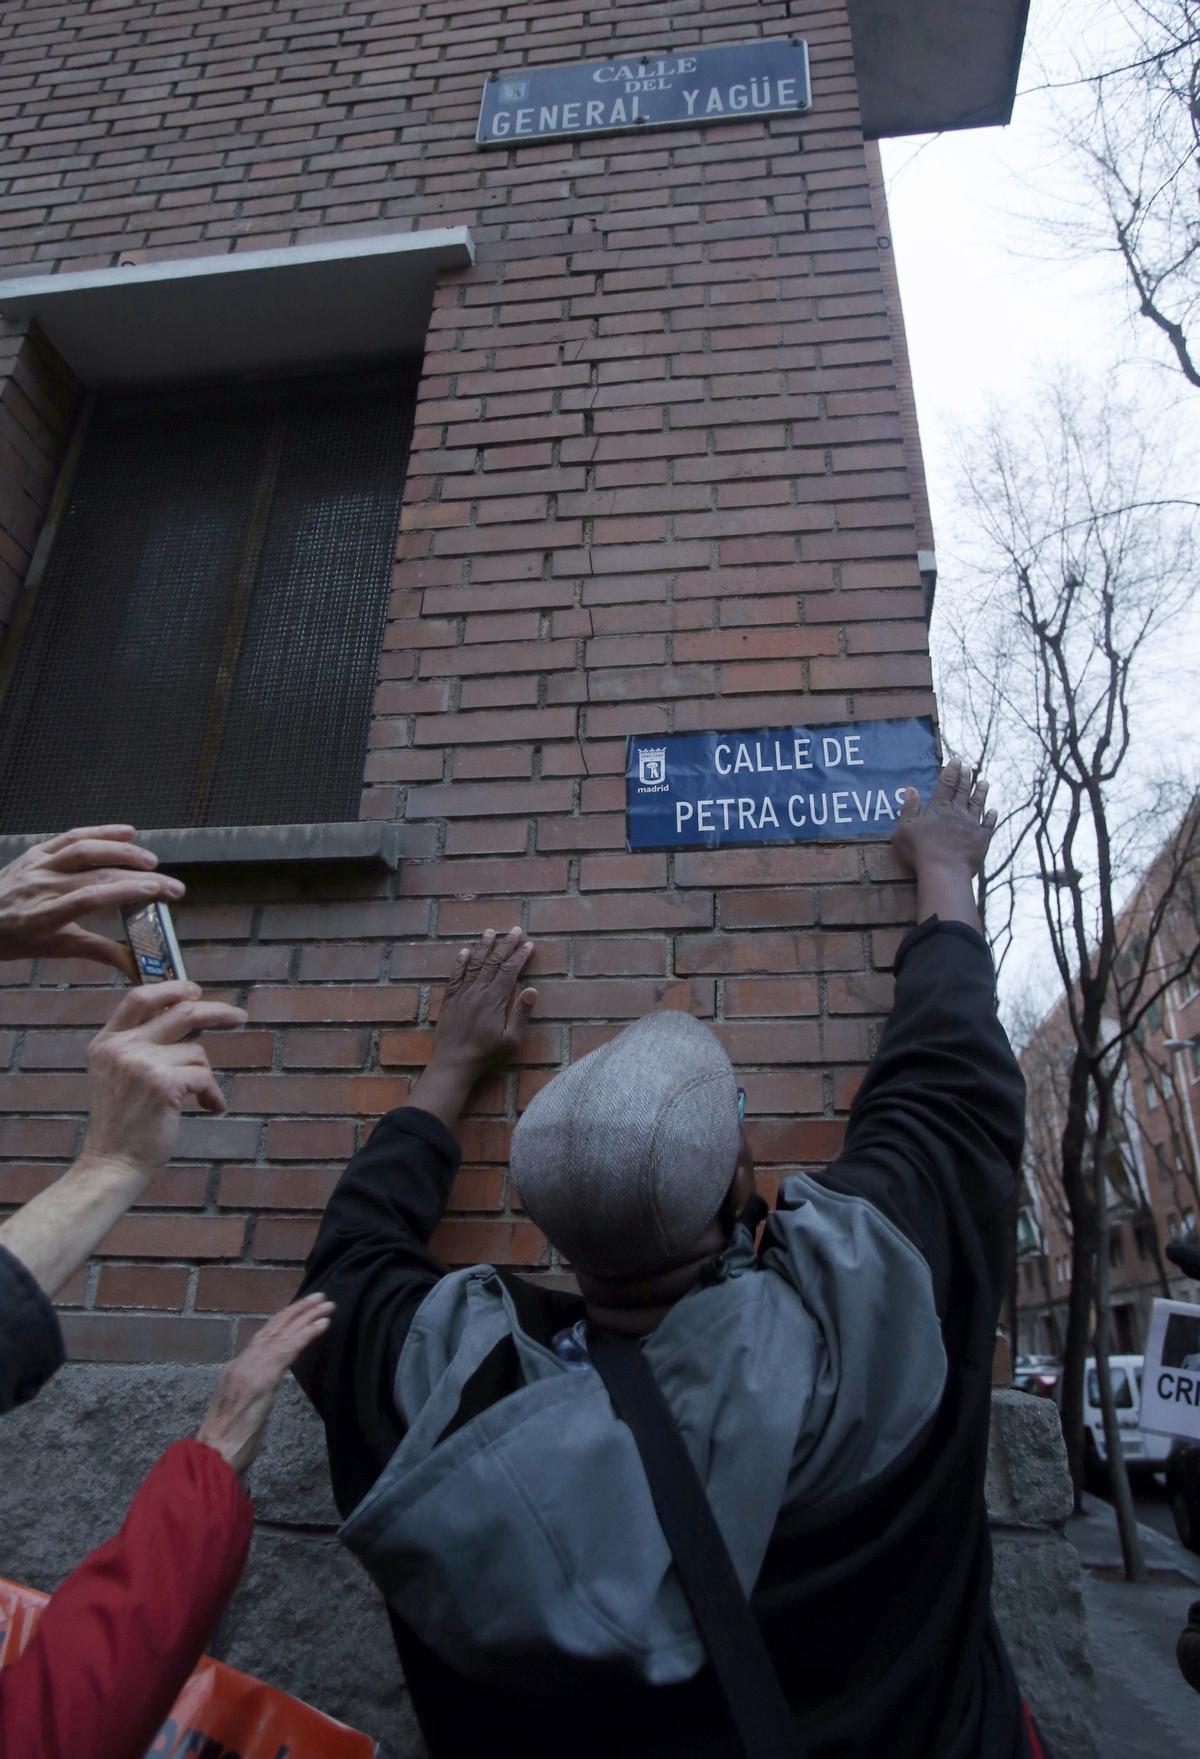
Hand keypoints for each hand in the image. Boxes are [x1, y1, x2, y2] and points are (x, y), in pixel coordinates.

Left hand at [0, 825, 183, 976]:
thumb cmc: (16, 938)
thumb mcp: (56, 949)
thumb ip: (100, 953)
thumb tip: (139, 969)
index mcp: (42, 917)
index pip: (88, 899)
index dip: (124, 892)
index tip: (156, 893)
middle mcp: (40, 887)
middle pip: (95, 875)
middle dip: (140, 878)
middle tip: (172, 886)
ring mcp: (37, 866)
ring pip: (84, 850)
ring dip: (122, 852)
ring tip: (151, 861)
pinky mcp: (37, 851)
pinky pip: (70, 836)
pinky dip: (101, 831)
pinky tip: (127, 832)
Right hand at [77, 981, 246, 1182]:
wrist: (112, 1164)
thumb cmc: (123, 1125)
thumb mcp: (118, 1075)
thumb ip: (142, 1046)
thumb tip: (190, 1018)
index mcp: (107, 1042)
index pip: (139, 998)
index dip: (171, 989)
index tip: (195, 991)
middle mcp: (122, 1047)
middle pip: (181, 1012)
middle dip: (217, 1011)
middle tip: (239, 1016)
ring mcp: (141, 1063)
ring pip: (197, 1052)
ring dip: (206, 1076)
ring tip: (200, 1098)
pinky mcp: (163, 1083)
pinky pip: (205, 1077)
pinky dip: (213, 1094)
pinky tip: (211, 1108)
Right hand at [196, 1295, 333, 1475]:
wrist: (213, 1455)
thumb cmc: (226, 1444)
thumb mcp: (241, 1410)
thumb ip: (253, 1393)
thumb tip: (265, 1387)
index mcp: (235, 1370)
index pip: (263, 1338)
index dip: (283, 1322)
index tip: (301, 1310)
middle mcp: (242, 1363)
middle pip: (273, 1329)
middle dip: (296, 1310)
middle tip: (319, 1297)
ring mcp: (250, 1369)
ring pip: (282, 1334)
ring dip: (306, 1316)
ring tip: (326, 1304)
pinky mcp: (261, 1379)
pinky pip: (288, 1350)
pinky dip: (306, 1334)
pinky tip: (322, 1324)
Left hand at [431, 926, 537, 1081]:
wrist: (453, 1063)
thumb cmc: (486, 1055)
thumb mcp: (511, 1040)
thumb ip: (521, 1014)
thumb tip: (532, 990)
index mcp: (494, 999)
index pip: (509, 971)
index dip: (520, 956)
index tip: (529, 944)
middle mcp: (477, 991)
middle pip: (493, 962)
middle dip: (506, 945)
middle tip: (515, 930)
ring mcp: (462, 993)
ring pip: (474, 964)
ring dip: (483, 947)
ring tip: (490, 932)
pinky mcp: (449, 1000)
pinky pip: (455, 975)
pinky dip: (460, 962)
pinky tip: (464, 951)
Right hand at [892, 758, 996, 878]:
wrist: (945, 872)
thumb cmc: (920, 852)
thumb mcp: (904, 830)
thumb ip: (908, 809)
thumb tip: (911, 790)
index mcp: (939, 808)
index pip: (947, 783)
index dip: (951, 770)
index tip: (956, 760)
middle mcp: (958, 812)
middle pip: (963, 790)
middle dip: (966, 777)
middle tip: (968, 767)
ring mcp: (972, 825)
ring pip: (978, 804)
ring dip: (981, 792)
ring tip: (984, 782)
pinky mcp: (981, 839)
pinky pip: (988, 824)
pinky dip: (991, 816)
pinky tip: (993, 811)